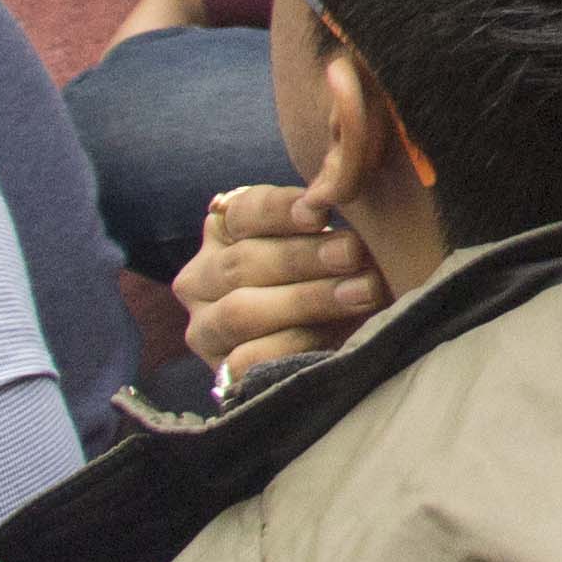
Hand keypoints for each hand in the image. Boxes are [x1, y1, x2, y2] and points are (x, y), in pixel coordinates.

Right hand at [177, 180, 387, 379]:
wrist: (337, 342)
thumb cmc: (336, 272)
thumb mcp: (331, 238)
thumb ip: (327, 215)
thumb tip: (342, 187)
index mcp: (224, 231)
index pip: (244, 212)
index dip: (281, 210)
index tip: (321, 211)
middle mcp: (201, 278)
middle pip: (243, 263)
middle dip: (304, 258)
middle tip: (354, 253)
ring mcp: (205, 329)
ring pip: (240, 312)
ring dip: (305, 301)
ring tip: (360, 292)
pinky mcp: (222, 374)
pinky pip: (247, 360)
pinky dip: (292, 346)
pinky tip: (332, 339)